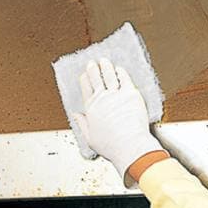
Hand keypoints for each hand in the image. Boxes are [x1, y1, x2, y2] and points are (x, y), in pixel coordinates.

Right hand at [74, 58, 163, 185]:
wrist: (130, 146)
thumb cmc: (112, 146)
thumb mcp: (90, 138)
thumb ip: (82, 124)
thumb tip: (76, 115)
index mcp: (92, 109)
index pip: (86, 89)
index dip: (84, 79)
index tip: (84, 74)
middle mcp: (102, 99)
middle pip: (96, 79)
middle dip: (93, 69)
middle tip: (92, 63)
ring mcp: (116, 95)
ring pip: (109, 75)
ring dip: (106, 66)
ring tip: (104, 61)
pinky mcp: (131, 94)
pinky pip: (124, 79)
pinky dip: (121, 72)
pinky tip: (119, 69)